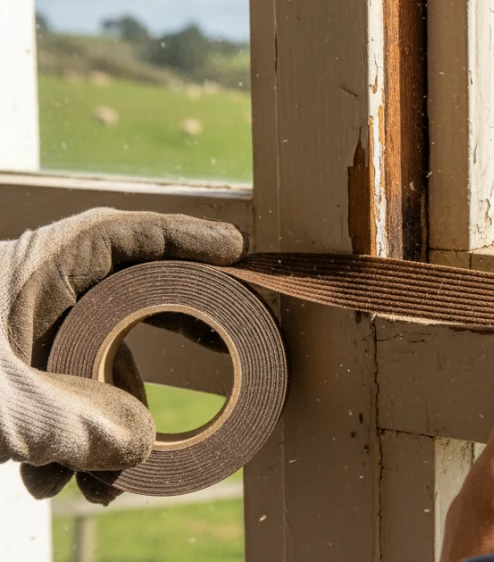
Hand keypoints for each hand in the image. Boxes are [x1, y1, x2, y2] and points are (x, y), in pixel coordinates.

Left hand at [0, 208, 243, 502]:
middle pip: (127, 298)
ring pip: (91, 366)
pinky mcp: (2, 380)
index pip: (128, 235)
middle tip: (227, 352)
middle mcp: (32, 294)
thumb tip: (143, 446)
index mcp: (35, 268)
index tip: (238, 252)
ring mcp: (16, 338)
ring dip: (107, 429)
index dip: (189, 239)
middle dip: (168, 348)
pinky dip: (66, 445)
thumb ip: (82, 428)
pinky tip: (54, 489)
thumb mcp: (3, 410)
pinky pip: (56, 401)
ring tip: (103, 486)